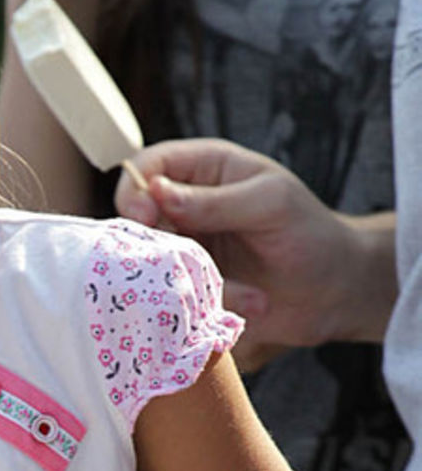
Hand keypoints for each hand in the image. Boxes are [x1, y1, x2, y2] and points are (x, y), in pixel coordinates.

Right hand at [116, 139, 387, 367]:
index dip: (135, 189)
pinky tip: (251, 304)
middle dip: (157, 246)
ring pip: (153, 263)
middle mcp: (186, 208)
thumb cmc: (311, 234)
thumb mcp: (270, 204)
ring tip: (249, 293)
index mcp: (205, 170)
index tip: (144, 218)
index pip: (148, 166)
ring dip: (194, 282)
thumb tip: (156, 193)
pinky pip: (174, 296)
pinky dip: (208, 304)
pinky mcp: (190, 287)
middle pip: (135, 219)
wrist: (336, 292)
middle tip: (186, 266)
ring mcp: (186, 249)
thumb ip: (214, 200)